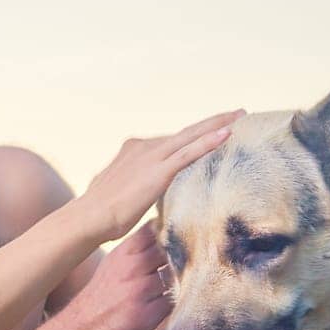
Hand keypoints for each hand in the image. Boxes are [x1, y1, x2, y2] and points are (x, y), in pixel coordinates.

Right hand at [52, 224, 172, 329]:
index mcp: (123, 253)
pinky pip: (171, 301)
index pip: (154, 230)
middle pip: (168, 252)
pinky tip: (154, 306)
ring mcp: (141, 291)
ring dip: (171, 283)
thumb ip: (136, 248)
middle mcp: (132, 269)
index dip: (167, 232)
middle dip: (173, 258)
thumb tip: (162, 232)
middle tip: (168, 268)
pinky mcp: (148, 314)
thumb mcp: (113, 263)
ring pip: (173, 277)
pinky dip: (166, 303)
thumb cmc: (102, 293)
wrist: (83, 327)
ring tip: (157, 290)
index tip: (171, 237)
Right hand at [79, 110, 241, 239]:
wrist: (89, 218)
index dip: (194, 135)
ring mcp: (152, 156)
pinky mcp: (158, 170)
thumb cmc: (100, 215)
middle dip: (213, 121)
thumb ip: (136, 189)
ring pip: (192, 135)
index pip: (172, 140)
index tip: (212, 129)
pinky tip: (228, 133)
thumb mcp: (121, 194)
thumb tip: (141, 198)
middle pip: (186, 131)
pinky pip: (189, 152)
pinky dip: (209, 141)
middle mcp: (145, 147)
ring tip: (240, 116)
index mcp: (136, 150)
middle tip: (237, 112)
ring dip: (218, 124)